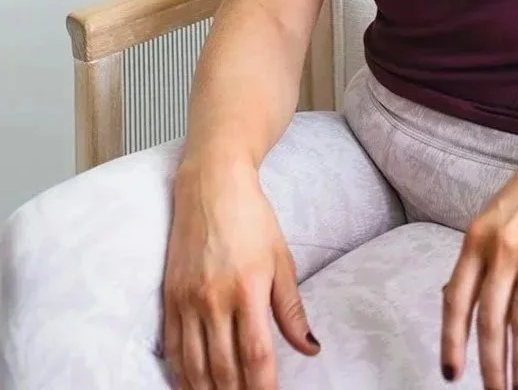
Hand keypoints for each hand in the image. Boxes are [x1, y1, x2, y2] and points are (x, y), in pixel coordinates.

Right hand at [161, 154, 320, 388]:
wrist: (211, 184)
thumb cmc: (252, 218)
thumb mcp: (281, 259)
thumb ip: (291, 308)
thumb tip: (310, 348)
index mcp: (248, 289)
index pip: (256, 356)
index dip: (263, 388)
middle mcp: (214, 299)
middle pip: (224, 369)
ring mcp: (188, 300)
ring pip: (194, 366)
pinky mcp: (169, 296)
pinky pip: (172, 347)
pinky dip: (182, 374)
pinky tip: (193, 386)